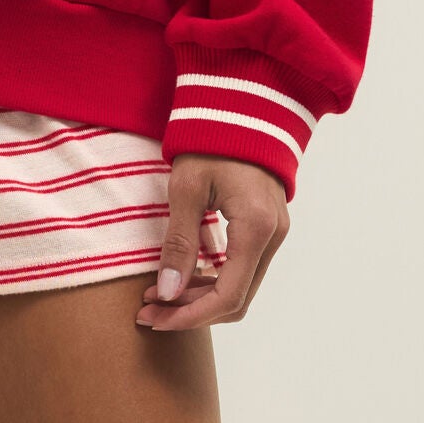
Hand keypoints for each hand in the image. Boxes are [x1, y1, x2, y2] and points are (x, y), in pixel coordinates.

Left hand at [134, 153, 289, 330]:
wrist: (238, 104)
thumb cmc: (210, 140)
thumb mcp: (186, 189)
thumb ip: (179, 242)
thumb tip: (168, 293)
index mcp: (256, 228)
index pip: (228, 295)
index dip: (190, 315)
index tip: (155, 318)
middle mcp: (273, 236)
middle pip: (237, 298)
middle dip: (191, 311)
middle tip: (149, 311)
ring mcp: (274, 232)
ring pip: (241, 286)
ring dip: (200, 296)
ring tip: (157, 295)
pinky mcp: (266, 225)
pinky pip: (243, 267)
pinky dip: (213, 278)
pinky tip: (182, 275)